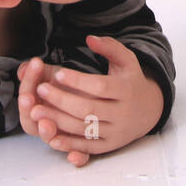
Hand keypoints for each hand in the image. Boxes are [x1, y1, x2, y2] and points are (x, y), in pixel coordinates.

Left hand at [25, 35, 164, 165]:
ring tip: (36, 110)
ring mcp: (116, 132)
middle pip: (89, 109)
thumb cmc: (131, 81)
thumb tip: (89, 38)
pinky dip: (68, 144)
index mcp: (127, 90)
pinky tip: (50, 136)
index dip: (78, 80)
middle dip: (62, 100)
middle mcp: (123, 113)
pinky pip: (87, 147)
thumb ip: (110, 47)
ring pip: (84, 129)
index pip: (100, 86)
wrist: (149, 110)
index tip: (58, 73)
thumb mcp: (126, 60)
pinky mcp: (109, 146)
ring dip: (58, 121)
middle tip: (41, 90)